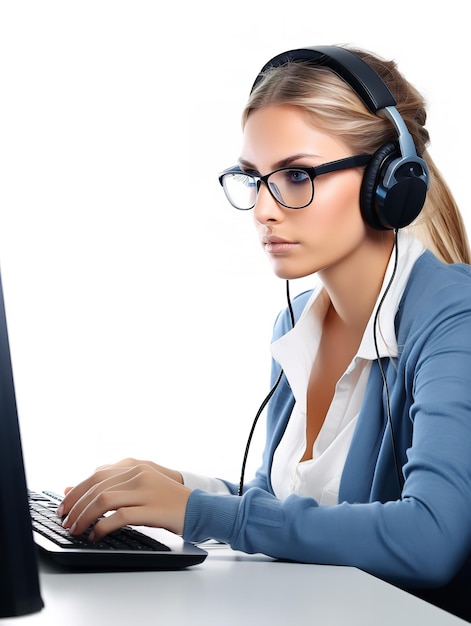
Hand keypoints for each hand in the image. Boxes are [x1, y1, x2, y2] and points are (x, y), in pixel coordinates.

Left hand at [58, 458, 190, 541]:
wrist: (197, 508)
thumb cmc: (165, 500)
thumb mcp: (138, 488)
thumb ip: (110, 485)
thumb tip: (70, 489)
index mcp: (134, 466)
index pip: (96, 475)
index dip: (75, 491)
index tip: (63, 507)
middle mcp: (138, 474)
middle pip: (96, 487)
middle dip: (76, 507)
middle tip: (66, 522)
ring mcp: (145, 490)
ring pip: (103, 499)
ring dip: (85, 517)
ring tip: (77, 530)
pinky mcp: (151, 508)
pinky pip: (119, 516)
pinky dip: (102, 527)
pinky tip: (95, 536)